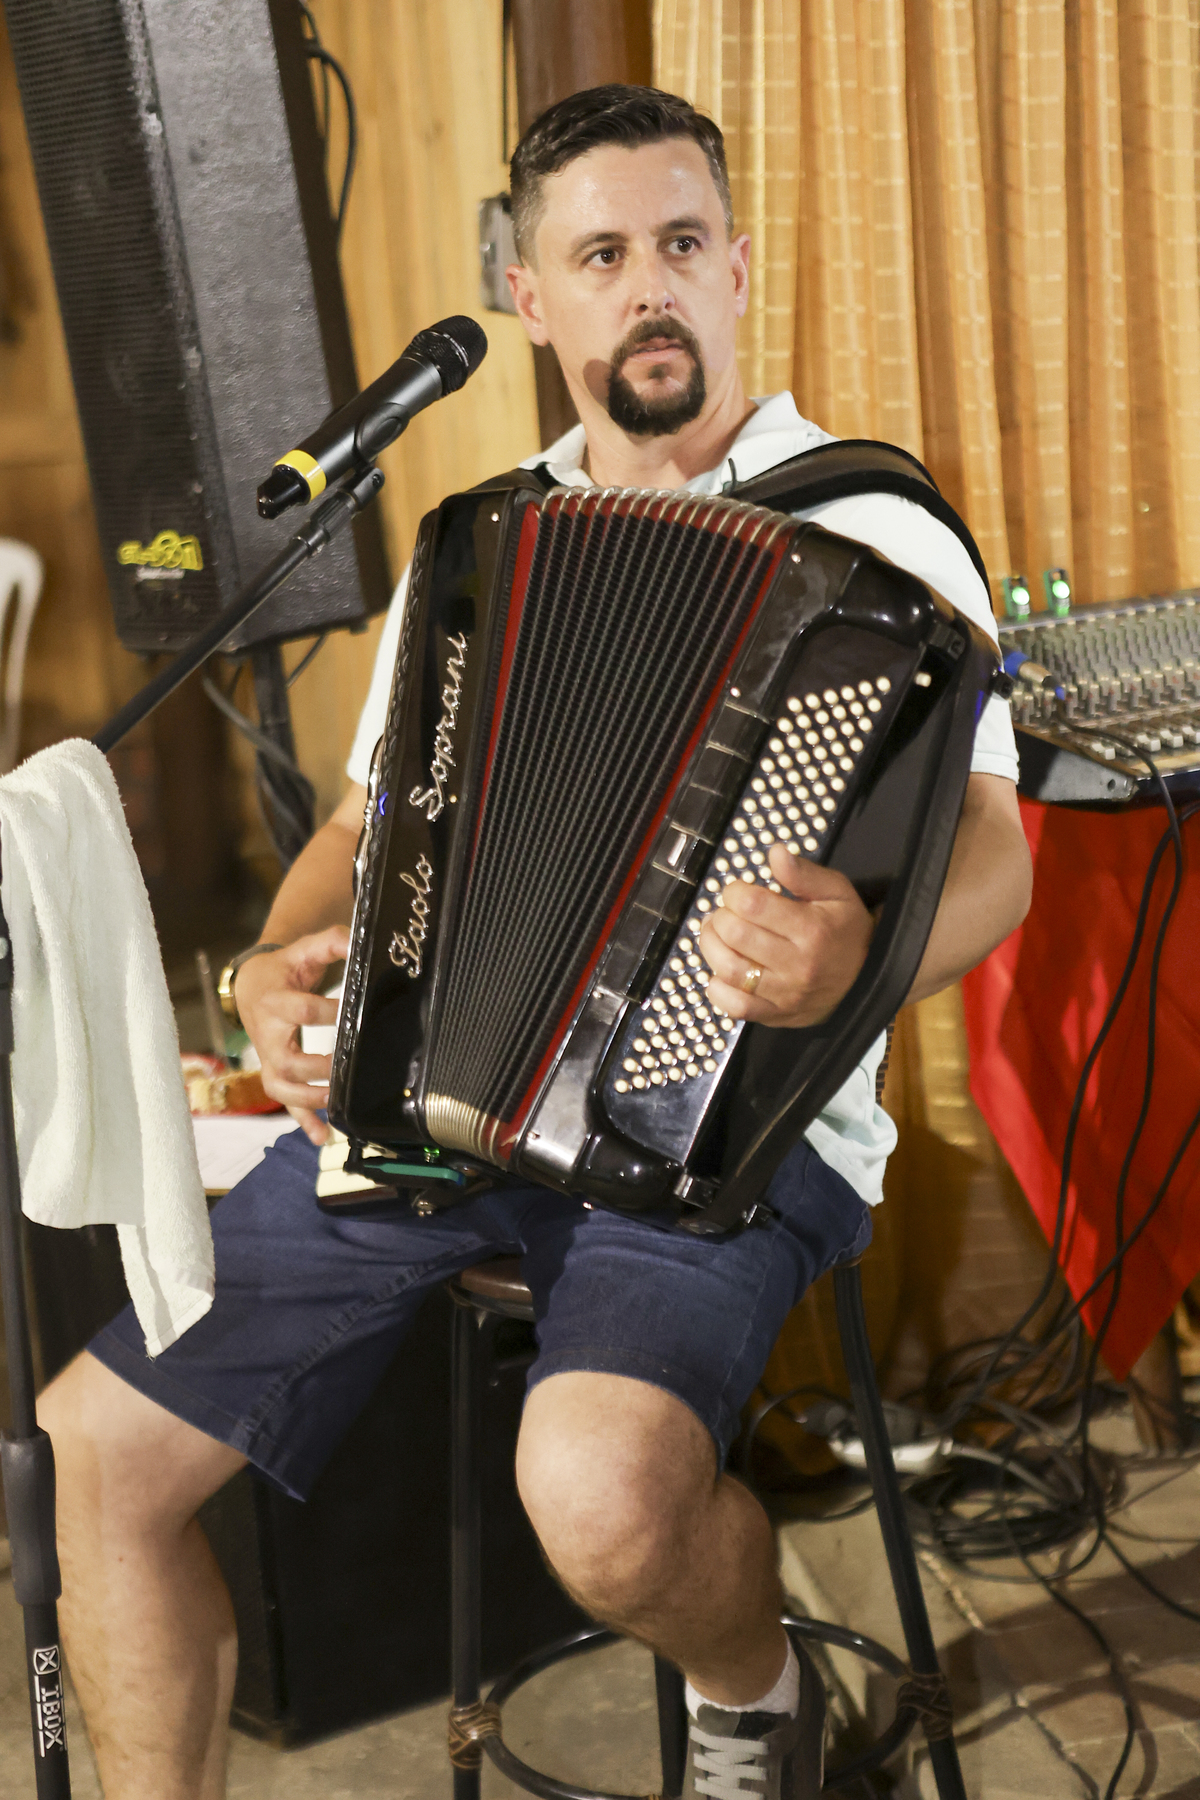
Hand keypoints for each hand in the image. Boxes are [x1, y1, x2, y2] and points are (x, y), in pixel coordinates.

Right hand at [233, 925, 349, 1144]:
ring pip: (281, 1087)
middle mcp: (268, 1035)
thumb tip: (357, 940)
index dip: (324, 1012)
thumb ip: (330, 942)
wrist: (251, 986)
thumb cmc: (284, 970)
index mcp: (275, 1002)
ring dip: (308, 1100)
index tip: (349, 1011)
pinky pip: (286, 1102)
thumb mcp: (303, 950)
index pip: (298, 1010)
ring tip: (336, 1102)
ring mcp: (270, 1058)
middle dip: (315, 1068)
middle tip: (344, 1065)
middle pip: (285, 1060)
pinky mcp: (276, 1072)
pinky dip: (303, 1121)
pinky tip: (322, 1137)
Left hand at [697, 846, 873, 1027]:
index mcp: (812, 929)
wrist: (867, 978)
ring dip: (711, 947)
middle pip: (735, 935)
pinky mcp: (777, 1015)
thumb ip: (803, 873)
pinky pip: (736, 1007)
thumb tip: (774, 853)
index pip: (753, 906)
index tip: (737, 891)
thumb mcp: (837, 893)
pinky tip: (720, 973)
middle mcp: (798, 964)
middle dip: (720, 917)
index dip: (734, 892)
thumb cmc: (847, 930)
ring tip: (715, 935)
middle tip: (724, 912)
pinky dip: (718, 990)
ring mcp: (786, 993)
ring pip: (729, 970)